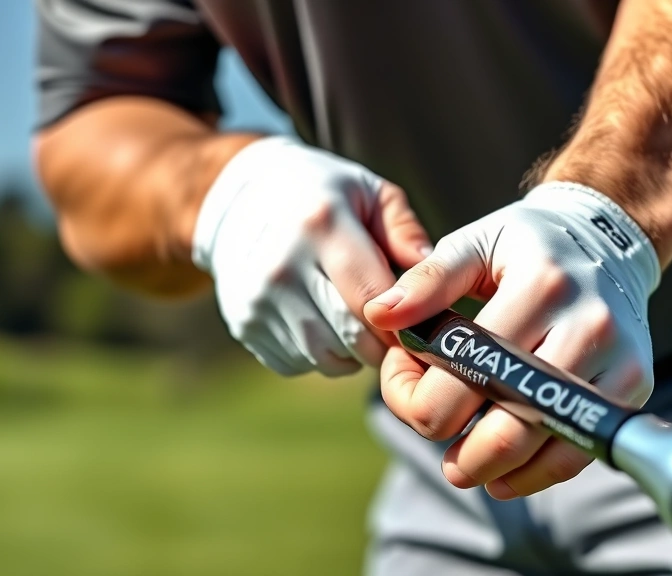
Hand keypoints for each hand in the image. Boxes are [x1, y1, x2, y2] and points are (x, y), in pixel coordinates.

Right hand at [193, 136, 431, 376]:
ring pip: (326, 357)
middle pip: (352, 335)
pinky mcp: (244, 323)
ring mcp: (259, 299)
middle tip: (396, 331)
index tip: (420, 320)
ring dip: (353, 354)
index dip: (405, 319)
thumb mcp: (369, 192)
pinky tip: (325, 326)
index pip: (375, 297)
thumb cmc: (322, 194)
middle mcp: (284, 265)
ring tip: (362, 326)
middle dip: (383, 343)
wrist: (240, 198)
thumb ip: (405, 230)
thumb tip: (432, 277)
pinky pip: (298, 362)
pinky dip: (320, 355)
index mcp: (322, 224)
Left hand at [365, 182, 659, 498]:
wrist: (609, 240)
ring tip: (461, 458)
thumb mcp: (474, 244)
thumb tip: (379, 317)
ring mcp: (616, 360)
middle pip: (503, 422)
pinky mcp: (634, 385)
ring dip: (486, 466)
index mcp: (540, 285)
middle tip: (430, 429)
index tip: (404, 380)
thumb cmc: (529, 245)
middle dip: (450, 442)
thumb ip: (426, 282)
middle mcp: (586, 325)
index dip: (414, 392)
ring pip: (540, 445)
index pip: (462, 371)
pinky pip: (579, 453)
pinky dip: (533, 475)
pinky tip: (502, 475)